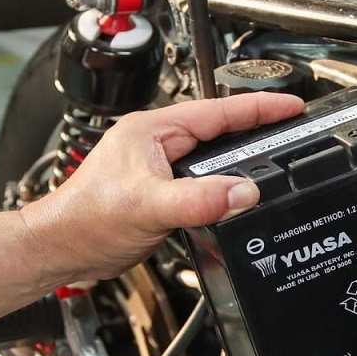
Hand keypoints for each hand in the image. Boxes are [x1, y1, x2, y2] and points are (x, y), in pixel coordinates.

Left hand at [20, 92, 303, 281]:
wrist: (64, 249)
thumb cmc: (87, 219)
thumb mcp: (148, 205)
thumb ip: (199, 198)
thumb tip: (244, 192)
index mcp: (155, 131)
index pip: (219, 111)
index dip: (259, 107)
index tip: (291, 106)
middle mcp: (159, 143)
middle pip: (221, 128)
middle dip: (258, 125)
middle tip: (292, 128)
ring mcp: (162, 166)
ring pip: (214, 155)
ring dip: (243, 155)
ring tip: (276, 155)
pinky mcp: (164, 189)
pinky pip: (206, 179)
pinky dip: (228, 182)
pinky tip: (240, 192)